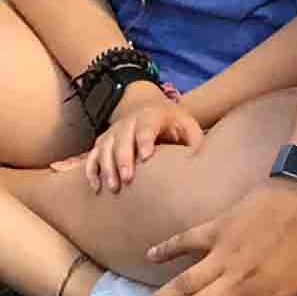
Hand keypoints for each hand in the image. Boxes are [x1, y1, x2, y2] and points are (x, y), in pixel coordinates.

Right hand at [69, 80, 200, 195]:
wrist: (150, 108)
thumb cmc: (175, 125)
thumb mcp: (189, 127)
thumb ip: (195, 143)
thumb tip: (204, 163)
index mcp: (154, 116)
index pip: (147, 126)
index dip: (145, 140)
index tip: (146, 157)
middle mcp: (130, 121)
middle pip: (123, 138)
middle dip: (123, 158)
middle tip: (127, 179)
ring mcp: (114, 131)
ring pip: (105, 147)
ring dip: (106, 166)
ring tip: (112, 187)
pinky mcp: (104, 142)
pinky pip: (93, 155)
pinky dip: (92, 170)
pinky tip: (96, 187)